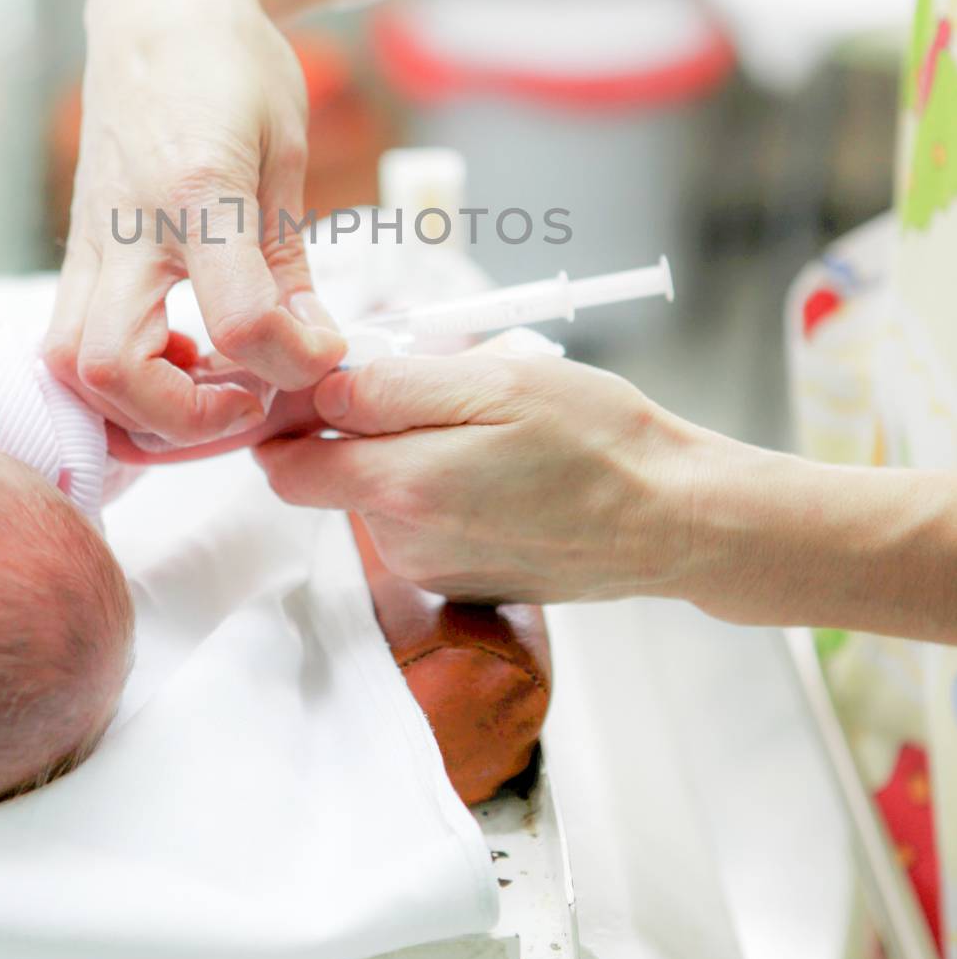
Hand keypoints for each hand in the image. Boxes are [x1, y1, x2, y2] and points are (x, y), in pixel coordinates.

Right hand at [46, 0, 344, 445]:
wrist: (156, 6)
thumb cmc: (228, 63)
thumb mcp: (283, 152)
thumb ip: (288, 261)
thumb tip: (311, 347)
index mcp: (195, 188)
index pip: (239, 316)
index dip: (294, 361)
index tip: (325, 350)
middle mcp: (126, 225)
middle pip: (109, 368)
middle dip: (184, 416)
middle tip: (249, 397)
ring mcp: (89, 241)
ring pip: (66, 364)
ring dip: (137, 406)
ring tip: (210, 385)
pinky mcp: (78, 250)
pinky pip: (71, 338)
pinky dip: (120, 377)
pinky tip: (181, 355)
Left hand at [255, 332, 708, 604]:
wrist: (673, 520)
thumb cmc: (598, 439)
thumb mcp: (496, 383)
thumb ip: (393, 389)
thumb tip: (318, 393)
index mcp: (403, 487)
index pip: (285, 465)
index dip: (289, 417)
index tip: (324, 379)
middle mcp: (405, 542)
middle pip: (331, 476)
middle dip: (361, 427)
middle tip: (440, 388)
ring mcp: (433, 568)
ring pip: (378, 496)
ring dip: (408, 454)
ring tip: (487, 428)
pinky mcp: (461, 580)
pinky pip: (419, 523)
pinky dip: (440, 487)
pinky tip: (500, 469)